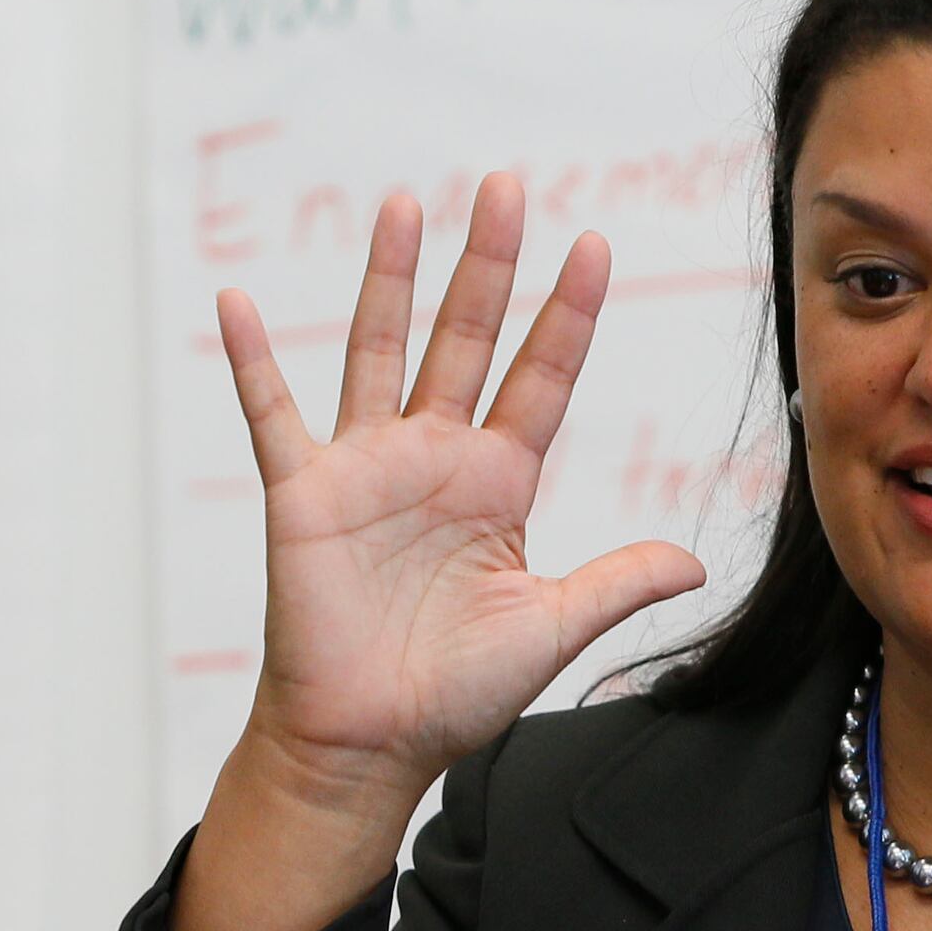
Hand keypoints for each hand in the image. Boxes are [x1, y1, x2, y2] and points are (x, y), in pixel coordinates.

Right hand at [174, 172, 705, 930]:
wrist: (369, 744)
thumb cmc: (453, 696)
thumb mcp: (551, 631)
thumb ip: (618, 584)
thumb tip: (696, 563)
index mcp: (498, 483)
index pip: (540, 378)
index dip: (566, 314)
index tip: (593, 246)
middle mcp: (433, 458)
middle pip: (465, 338)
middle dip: (488, 263)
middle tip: (507, 185)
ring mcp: (366, 468)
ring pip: (380, 350)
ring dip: (391, 279)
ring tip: (406, 205)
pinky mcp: (302, 494)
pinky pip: (272, 413)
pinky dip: (251, 359)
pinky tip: (235, 301)